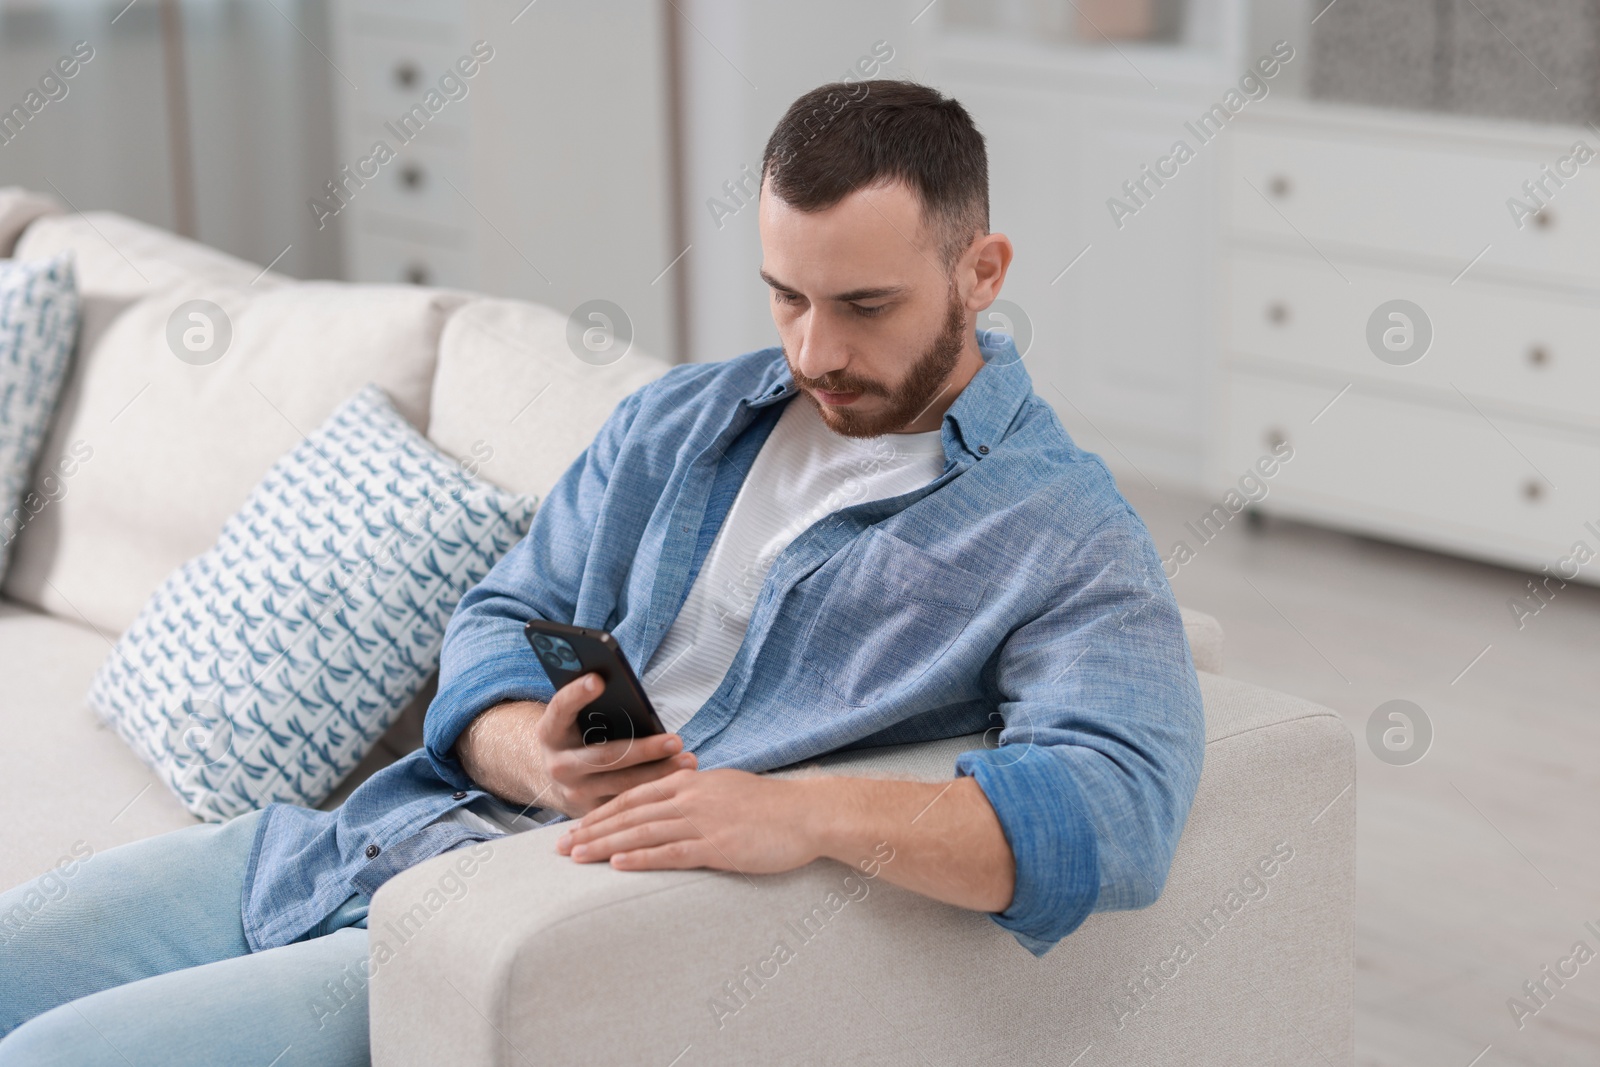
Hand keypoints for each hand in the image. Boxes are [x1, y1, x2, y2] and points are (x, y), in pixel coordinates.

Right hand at [536, 673, 698, 817]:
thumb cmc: (580, 735)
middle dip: (643, 750)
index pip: (560, 708)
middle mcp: (558, 765)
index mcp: (550, 732)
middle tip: (675, 741)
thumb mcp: (579, 719)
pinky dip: (655, 792)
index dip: (577, 693)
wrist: (560, 776)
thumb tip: (634, 700)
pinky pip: (627, 803)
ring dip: (658, 774)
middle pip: (604, 756)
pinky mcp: (591, 811)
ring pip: (621, 784)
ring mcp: (574, 792)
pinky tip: (680, 783)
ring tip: (687, 761)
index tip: (598, 679)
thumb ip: (598, 708)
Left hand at [555, 768, 820, 874]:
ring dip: (605, 845)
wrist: (808, 813)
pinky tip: (617, 866)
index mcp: (691, 782)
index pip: (634, 796)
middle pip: (630, 814)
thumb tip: (676, 803)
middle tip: (561, 846)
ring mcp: (703, 822)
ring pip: (642, 833)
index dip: (602, 812)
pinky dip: (641, 859)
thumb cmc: (772, 806)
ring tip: (577, 857)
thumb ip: (697, 795)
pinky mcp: (717, 846)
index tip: (577, 825)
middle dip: (592, 829)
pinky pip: (671, 853)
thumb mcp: (727, 788)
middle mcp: (690, 798)